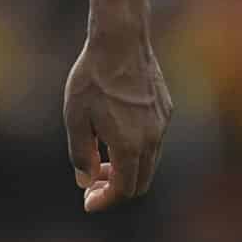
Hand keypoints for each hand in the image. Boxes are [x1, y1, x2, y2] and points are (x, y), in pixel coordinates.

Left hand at [64, 30, 171, 212]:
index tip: (87, 201)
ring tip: (101, 153)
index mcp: (130, 146)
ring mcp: (162, 123)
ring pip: (149, 162)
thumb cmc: (93, 78)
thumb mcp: (76, 117)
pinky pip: (154, 139)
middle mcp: (152, 139)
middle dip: (116, 188)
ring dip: (127, 167)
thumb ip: (81, 154)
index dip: (104, 200)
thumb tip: (86, 180)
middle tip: (93, 180)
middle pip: (140, 182)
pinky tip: (116, 128)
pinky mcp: (165, 108)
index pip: (123, 190)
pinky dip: (137, 147)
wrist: (120, 40)